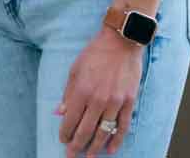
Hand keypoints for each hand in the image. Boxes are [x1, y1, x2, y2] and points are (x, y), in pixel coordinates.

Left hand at [55, 27, 145, 156]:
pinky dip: (117, 140)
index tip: (63, 140)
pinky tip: (111, 149)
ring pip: (104, 132)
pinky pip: (123, 126)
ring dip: (95, 147)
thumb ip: (68, 93)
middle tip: (72, 155)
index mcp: (82, 90)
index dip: (65, 133)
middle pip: (86, 130)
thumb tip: (60, 112)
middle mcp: (98, 99)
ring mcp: (115, 102)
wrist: (121, 42)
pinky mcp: (129, 101)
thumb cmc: (95, 53)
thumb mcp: (75, 69)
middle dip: (77, 146)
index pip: (71, 120)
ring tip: (90, 157)